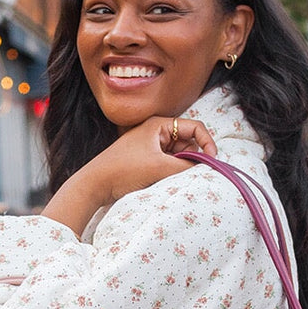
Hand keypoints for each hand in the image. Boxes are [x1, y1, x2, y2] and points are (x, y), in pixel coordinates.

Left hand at [44, 116, 216, 234]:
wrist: (95, 184)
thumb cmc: (123, 170)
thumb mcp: (160, 167)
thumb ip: (187, 165)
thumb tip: (207, 166)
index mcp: (159, 124)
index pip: (195, 127)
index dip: (207, 142)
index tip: (213, 160)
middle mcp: (157, 132)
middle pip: (188, 141)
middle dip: (194, 156)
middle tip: (193, 172)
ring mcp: (152, 146)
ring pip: (179, 155)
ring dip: (183, 166)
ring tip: (175, 177)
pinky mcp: (147, 160)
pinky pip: (169, 164)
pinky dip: (173, 171)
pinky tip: (167, 181)